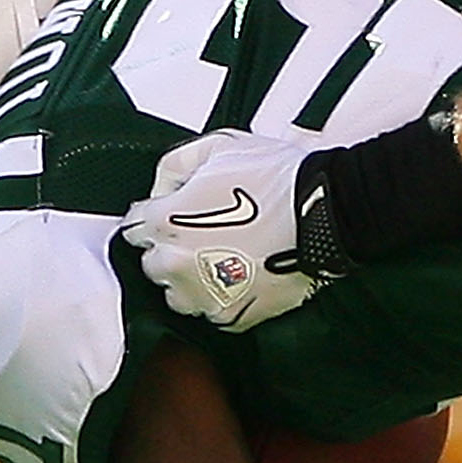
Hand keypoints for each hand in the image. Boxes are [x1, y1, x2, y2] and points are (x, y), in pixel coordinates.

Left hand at [123, 130, 316, 329]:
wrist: (328, 213)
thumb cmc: (279, 179)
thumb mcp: (219, 146)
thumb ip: (175, 164)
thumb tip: (161, 187)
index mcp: (167, 222)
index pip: (134, 228)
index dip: (155, 216)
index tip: (174, 214)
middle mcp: (178, 265)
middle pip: (152, 264)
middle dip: (171, 249)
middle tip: (204, 234)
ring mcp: (205, 295)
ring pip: (177, 295)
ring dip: (190, 279)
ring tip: (220, 260)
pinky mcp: (234, 316)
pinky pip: (212, 313)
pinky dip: (220, 299)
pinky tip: (240, 277)